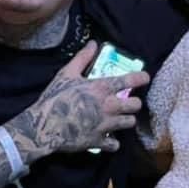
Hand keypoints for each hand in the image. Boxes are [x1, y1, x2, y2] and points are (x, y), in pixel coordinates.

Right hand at [11, 41, 149, 157]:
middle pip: (135, 105)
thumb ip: (82, 58)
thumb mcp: (66, 74)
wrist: (43, 126)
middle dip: (134, 103)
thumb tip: (93, 43)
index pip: (130, 80)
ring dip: (126, 120)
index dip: (141, 77)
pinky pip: (115, 144)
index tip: (145, 77)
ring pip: (130, 123)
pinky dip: (113, 142)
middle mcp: (109, 106)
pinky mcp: (99, 141)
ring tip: (120, 119)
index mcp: (102, 88)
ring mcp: (106, 125)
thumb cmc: (55, 98)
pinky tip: (108, 138)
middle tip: (128, 103)